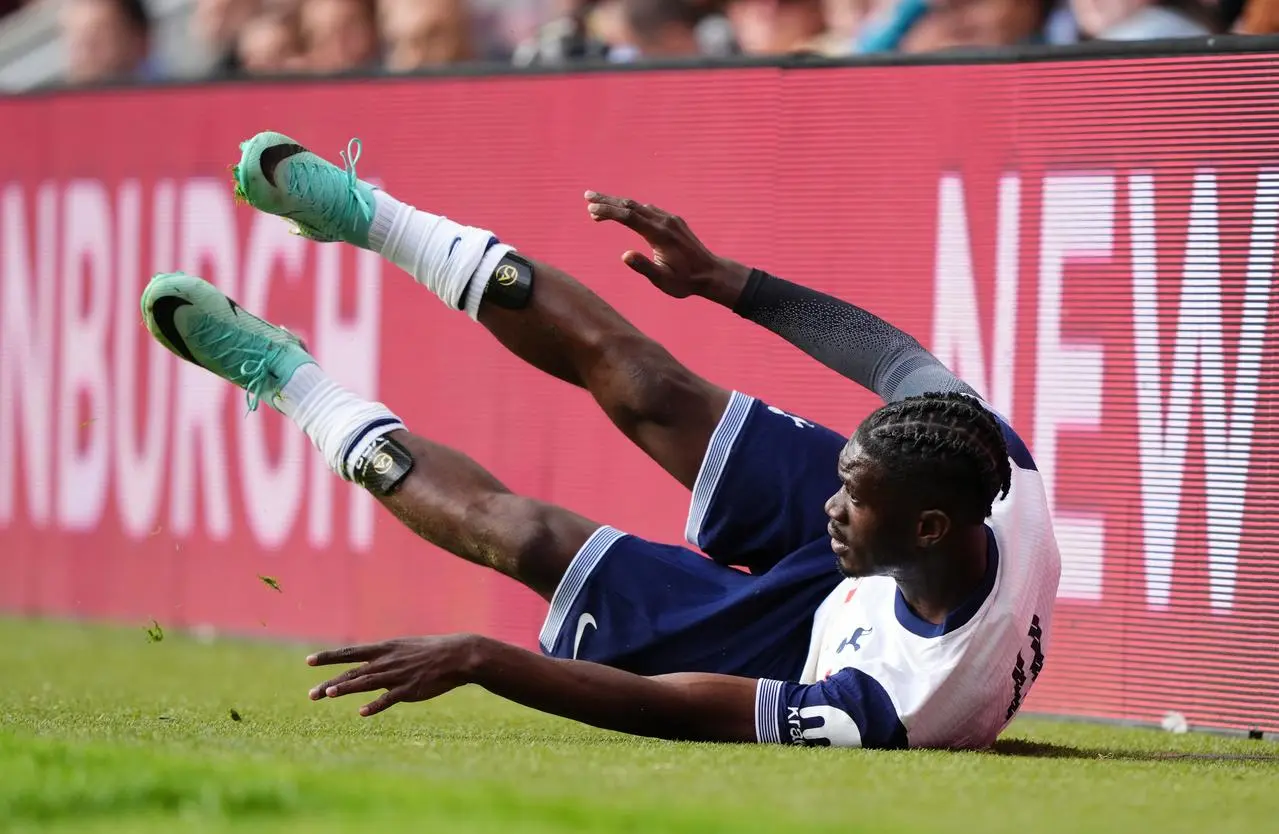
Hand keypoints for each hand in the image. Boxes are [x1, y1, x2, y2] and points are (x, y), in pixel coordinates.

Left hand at [306, 634, 482, 716]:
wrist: (457, 655)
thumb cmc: (430, 651)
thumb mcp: (404, 647)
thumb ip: (385, 657)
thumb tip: (369, 662)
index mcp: (384, 648)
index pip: (350, 652)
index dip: (329, 657)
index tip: (309, 661)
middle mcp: (386, 661)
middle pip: (353, 673)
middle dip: (330, 683)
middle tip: (310, 695)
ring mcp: (397, 675)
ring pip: (366, 682)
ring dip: (346, 688)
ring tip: (328, 694)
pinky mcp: (409, 689)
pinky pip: (389, 698)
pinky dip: (375, 705)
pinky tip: (361, 713)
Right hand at [585, 192, 750, 305]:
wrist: (711, 274)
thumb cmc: (685, 281)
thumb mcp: (663, 281)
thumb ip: (644, 267)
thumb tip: (625, 255)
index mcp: (660, 235)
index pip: (629, 217)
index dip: (609, 211)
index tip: (591, 209)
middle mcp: (665, 222)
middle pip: (631, 205)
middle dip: (607, 200)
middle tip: (587, 197)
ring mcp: (670, 219)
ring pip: (639, 206)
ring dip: (618, 204)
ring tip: (597, 207)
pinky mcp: (674, 221)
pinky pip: (648, 209)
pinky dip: (632, 208)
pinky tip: (623, 212)